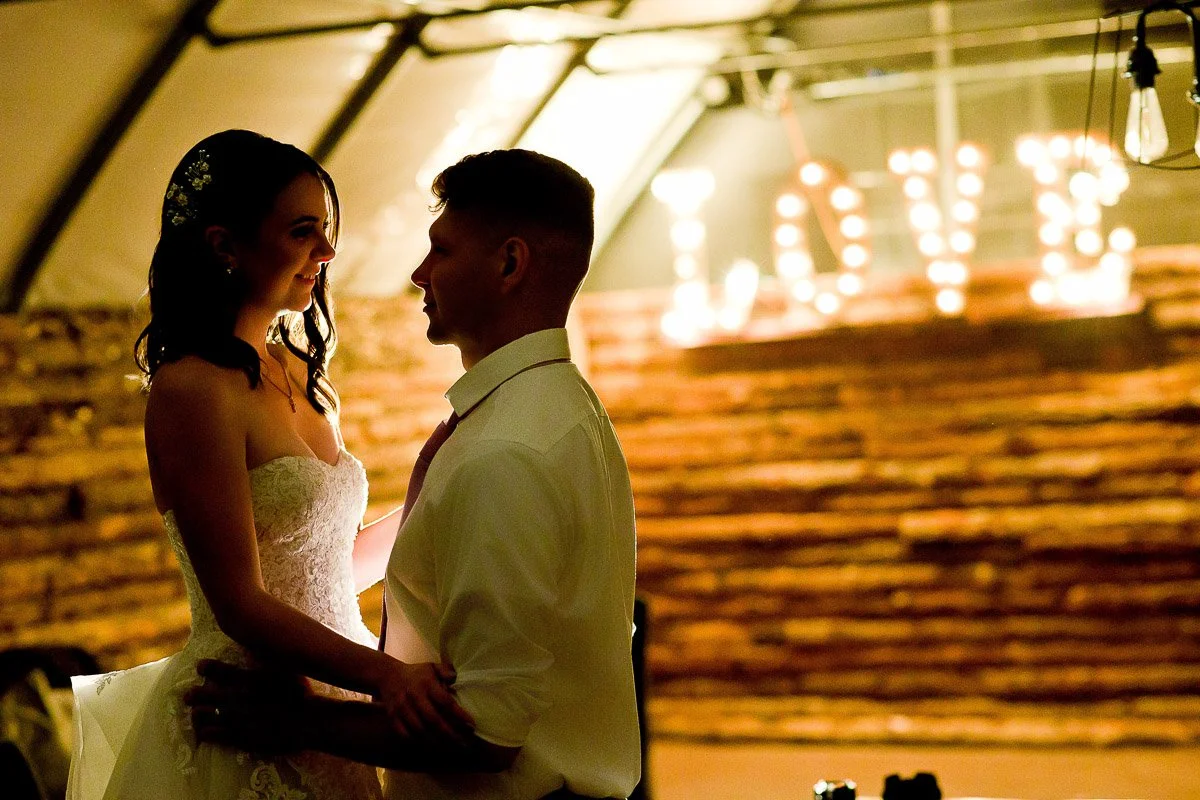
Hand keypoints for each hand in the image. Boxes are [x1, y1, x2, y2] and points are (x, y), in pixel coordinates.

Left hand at [185, 660, 310, 753]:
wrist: (308, 722)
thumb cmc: (301, 693)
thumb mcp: (285, 668)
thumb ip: (266, 658)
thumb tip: (253, 645)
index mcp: (245, 679)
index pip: (214, 670)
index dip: (204, 668)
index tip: (201, 667)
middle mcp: (235, 698)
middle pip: (201, 695)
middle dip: (193, 694)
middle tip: (189, 695)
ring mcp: (234, 719)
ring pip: (201, 716)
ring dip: (196, 714)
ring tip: (196, 714)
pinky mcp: (237, 738)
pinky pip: (210, 736)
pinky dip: (204, 732)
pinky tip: (204, 732)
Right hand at [375, 659, 474, 742]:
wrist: (387, 676)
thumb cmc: (416, 673)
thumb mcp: (431, 667)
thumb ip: (445, 671)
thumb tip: (456, 678)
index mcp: (426, 684)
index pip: (445, 701)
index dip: (459, 714)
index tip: (472, 724)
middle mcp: (414, 697)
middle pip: (433, 720)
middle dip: (450, 733)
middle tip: (464, 743)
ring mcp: (402, 709)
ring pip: (420, 730)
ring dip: (436, 741)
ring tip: (451, 748)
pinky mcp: (393, 718)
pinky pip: (405, 735)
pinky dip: (418, 742)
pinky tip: (430, 746)